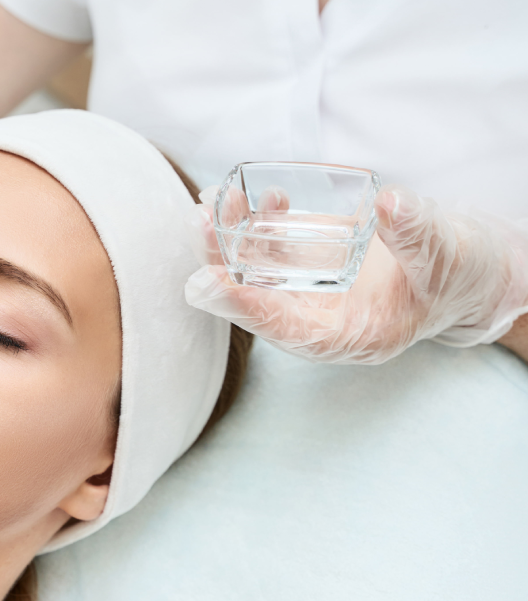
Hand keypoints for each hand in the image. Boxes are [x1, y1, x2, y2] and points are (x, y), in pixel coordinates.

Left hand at [184, 185, 527, 364]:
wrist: (469, 266)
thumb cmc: (462, 273)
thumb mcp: (448, 255)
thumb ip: (418, 234)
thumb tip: (390, 202)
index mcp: (353, 336)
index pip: (287, 330)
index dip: (244, 308)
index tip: (207, 284)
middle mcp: (322, 318)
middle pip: (257, 299)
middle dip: (222, 264)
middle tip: (199, 221)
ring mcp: (314, 290)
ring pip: (258, 271)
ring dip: (231, 237)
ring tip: (215, 197)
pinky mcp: (314, 263)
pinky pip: (275, 248)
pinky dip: (258, 223)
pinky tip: (256, 196)